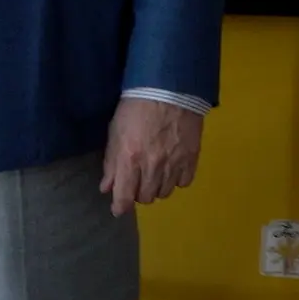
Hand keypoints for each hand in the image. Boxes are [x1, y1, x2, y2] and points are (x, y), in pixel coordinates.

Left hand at [100, 98, 203, 216]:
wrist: (169, 90)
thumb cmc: (135, 107)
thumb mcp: (115, 132)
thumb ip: (111, 162)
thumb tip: (106, 188)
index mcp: (130, 159)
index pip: (125, 196)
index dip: (120, 207)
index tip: (118, 209)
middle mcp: (152, 167)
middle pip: (146, 198)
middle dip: (138, 193)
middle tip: (136, 180)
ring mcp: (174, 164)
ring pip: (165, 193)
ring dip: (156, 187)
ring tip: (154, 173)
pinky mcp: (192, 159)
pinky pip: (183, 183)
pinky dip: (176, 180)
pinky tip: (171, 168)